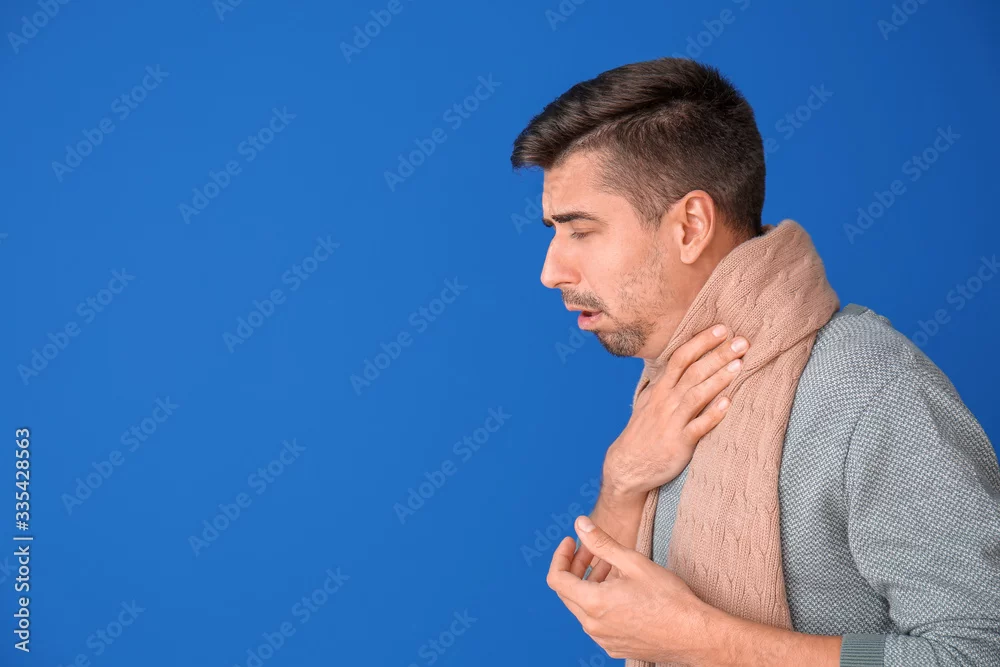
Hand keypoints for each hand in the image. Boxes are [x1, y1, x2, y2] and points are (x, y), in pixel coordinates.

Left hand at [548, 516, 711, 662]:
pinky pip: (597, 622)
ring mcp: (604, 639)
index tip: (571, 542)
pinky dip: (600, 602)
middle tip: (593, 550)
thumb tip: (580, 524)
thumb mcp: (632, 562)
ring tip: (612, 566)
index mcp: (593, 604)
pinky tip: (621, 590)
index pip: (556, 579)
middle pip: (567, 592)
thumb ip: (601, 542)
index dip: (560, 556)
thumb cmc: (668, 598)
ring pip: (583, 608)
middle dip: (576, 567)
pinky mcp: (615, 647)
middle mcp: (593, 626)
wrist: (695, 635)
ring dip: (589, 584)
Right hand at [573, 325, 747, 582]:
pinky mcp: (679, 443)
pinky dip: (712, 414)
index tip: (722, 329)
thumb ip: (664, 383)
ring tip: (739, 365)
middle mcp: (666, 401)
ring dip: (718, 379)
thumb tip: (677, 364)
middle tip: (741, 341)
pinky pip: (698, 426)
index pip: (681, 358)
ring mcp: (672, 422)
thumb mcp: (648, 402)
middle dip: (717, 354)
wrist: (628, 467)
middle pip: (693, 371)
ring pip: (697, 395)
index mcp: (659, 389)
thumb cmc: (643, 433)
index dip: (701, 342)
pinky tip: (727, 403)